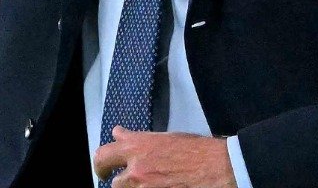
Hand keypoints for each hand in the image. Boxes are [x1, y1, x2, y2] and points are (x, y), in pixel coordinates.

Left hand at [93, 127, 236, 187]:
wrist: (217, 167)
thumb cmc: (195, 150)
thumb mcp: (163, 138)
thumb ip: (138, 139)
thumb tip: (118, 134)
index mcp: (137, 147)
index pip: (103, 156)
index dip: (100, 165)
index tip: (104, 171)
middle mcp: (136, 169)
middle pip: (114, 183)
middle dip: (120, 183)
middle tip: (126, 182)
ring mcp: (146, 187)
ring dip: (135, 187)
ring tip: (150, 183)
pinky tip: (160, 186)